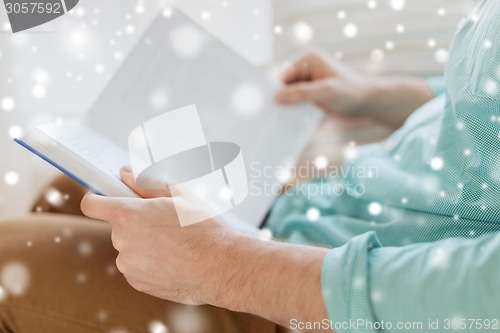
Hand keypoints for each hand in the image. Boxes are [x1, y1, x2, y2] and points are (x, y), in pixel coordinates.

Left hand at [82, 167, 329, 328]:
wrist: (221, 267)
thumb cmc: (204, 228)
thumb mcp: (179, 195)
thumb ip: (146, 183)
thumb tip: (125, 174)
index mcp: (129, 215)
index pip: (92, 204)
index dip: (97, 199)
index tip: (104, 198)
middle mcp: (122, 241)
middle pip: (119, 226)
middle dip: (136, 222)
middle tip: (164, 222)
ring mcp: (129, 265)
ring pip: (130, 248)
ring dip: (145, 244)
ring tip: (175, 244)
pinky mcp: (138, 283)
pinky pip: (137, 267)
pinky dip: (150, 262)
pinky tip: (174, 260)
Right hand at [275, 50, 373, 115]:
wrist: (367, 103)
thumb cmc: (351, 92)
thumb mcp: (326, 91)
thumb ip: (301, 93)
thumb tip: (276, 97)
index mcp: (307, 59)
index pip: (282, 74)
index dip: (273, 89)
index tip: (266, 105)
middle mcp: (304, 68)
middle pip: (281, 85)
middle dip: (278, 99)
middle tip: (270, 116)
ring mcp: (306, 82)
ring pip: (286, 96)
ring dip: (284, 107)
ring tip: (277, 121)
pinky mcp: (309, 94)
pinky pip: (294, 103)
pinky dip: (292, 112)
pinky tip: (289, 122)